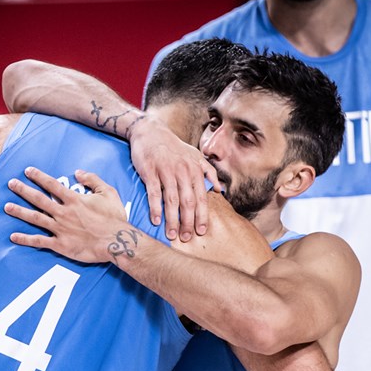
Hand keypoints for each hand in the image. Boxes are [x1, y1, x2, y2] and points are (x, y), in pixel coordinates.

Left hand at [5, 167, 136, 262]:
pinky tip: (13, 236)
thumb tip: (78, 172)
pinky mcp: (61, 245)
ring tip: (6, 207)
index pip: (52, 184)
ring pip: (36, 218)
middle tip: (11, 184)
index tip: (27, 171)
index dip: (38, 176)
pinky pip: (39, 241)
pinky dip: (26, 239)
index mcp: (74, 200)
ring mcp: (61, 229)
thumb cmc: (114, 218)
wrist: (117, 241)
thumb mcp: (109, 193)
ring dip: (20, 212)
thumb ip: (93, 180)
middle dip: (23, 190)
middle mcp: (64, 213)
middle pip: (39, 199)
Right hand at [127, 116, 220, 242]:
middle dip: (188, 222)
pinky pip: (153, 193)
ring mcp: (166, 171)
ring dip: (172, 219)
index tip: (201, 231)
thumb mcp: (195, 155)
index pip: (201, 197)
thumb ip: (208, 172)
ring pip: (171, 199)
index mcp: (195, 170)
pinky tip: (156, 221)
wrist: (150, 132)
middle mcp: (183, 171)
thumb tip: (220, 190)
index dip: (202, 216)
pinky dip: (155, 208)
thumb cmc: (173, 147)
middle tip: (187, 238)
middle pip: (188, 201)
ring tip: (172, 235)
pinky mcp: (150, 171)